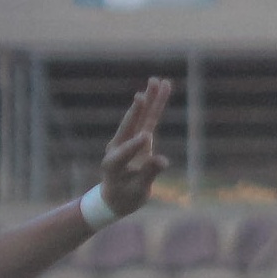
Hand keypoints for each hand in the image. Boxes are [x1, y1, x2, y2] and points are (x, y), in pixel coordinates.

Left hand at [99, 77, 172, 216]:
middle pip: (129, 126)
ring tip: (156, 80)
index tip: (146, 138)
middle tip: (140, 95)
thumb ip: (148, 175)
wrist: (117, 197)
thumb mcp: (137, 191)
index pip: (124, 152)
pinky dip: (157, 104)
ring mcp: (128, 140)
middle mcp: (117, 148)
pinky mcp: (139, 137)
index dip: (134, 145)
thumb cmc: (125, 197)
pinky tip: (164, 87)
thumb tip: (162, 161)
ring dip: (149, 99)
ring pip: (140, 117)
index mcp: (112, 164)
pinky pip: (149, 118)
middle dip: (136, 112)